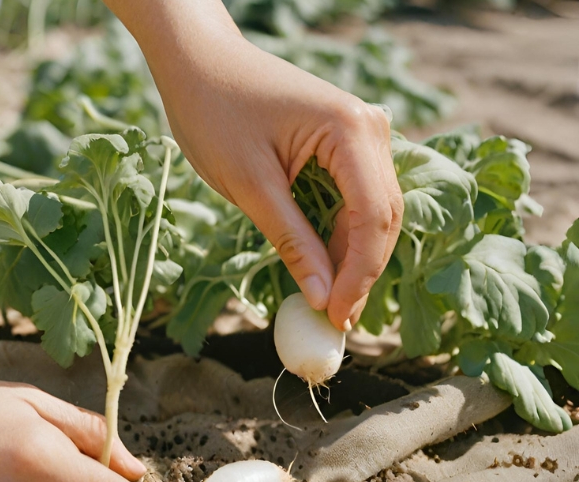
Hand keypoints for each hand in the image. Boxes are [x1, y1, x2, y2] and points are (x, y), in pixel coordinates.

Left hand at [108, 0, 403, 330]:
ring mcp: (361, 131)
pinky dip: (340, 233)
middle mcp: (370, 126)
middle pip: (382, 216)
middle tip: (335, 321)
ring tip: (327, 302)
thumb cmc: (214, 111)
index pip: (373, 217)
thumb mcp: (249, 185)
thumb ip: (290, 240)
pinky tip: (322, 265)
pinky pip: (354, 195)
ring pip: (372, 210)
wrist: (197, 61)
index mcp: (350, 130)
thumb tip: (320, 296)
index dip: (358, 274)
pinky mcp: (345, 140)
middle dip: (360, 272)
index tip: (335, 316)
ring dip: (352, 256)